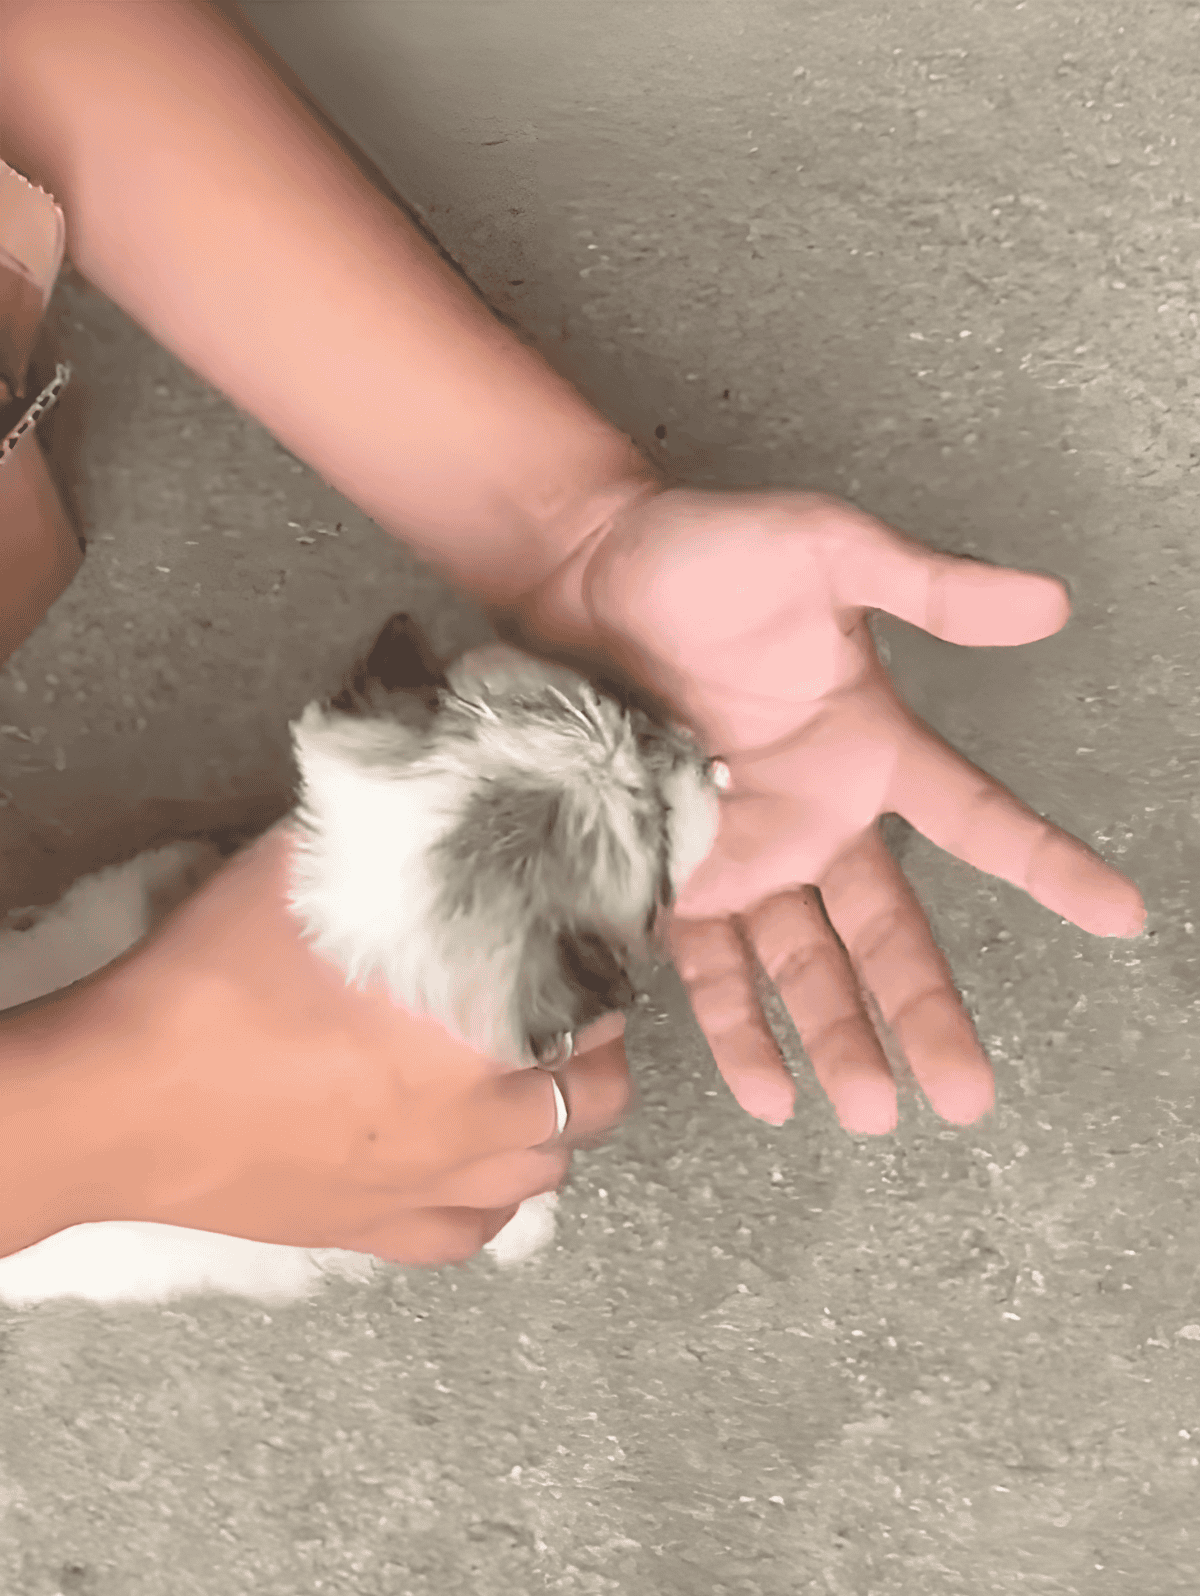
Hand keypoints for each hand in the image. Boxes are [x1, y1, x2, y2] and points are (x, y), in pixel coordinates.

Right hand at [50, 825, 630, 1265]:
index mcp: (487, 1028)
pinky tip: (467, 1164)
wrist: (121, 1099)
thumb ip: (399, 851)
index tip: (592, 935)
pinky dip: (489, 1198)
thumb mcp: (316, 871)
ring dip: (558, 1120)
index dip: (606, 960)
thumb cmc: (217, 978)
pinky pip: (471, 1233)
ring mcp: (432, 1188)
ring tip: (526, 1075)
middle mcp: (483, 1121)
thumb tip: (440, 815)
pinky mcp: (377, 1234)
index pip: (599, 998)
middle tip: (567, 1001)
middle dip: (600, 1043)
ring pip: (549, 1171)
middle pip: (601, 1094)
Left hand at [522, 486, 1144, 1135]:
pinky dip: (734, 1023)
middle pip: (887, 931)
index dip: (1046, 864)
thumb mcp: (826, 550)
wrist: (581, 572)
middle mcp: (817, 819)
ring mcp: (744, 855)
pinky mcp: (669, 873)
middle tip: (967, 1094)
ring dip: (835, 1036)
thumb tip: (1049, 602)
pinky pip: (707, 961)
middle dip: (926, 1010)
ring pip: (802, 965)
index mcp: (870, 750)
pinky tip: (765, 1088)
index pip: (976, 818)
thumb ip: (927, 588)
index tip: (1119, 913)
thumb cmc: (706, 553)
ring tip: (868, 1109)